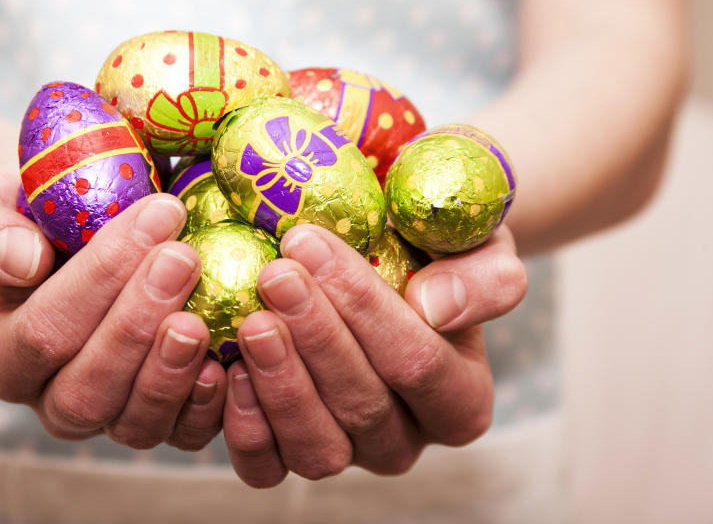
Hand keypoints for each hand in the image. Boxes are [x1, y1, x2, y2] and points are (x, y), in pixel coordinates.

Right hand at [0, 164, 226, 450]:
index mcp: (5, 356)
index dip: (101, 278)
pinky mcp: (164, 421)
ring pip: (134, 423)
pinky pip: (184, 434)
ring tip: (202, 316)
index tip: (157, 213)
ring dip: (171, 371)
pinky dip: (209, 406)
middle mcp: (52, 400)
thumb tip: (22, 261)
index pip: (44, 332)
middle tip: (183, 258)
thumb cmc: (31, 216)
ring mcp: (111, 416)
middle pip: (87, 389)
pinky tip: (227, 361)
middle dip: (138, 324)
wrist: (80, 229)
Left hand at [222, 224, 526, 486]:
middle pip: (363, 405)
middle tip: (275, 274)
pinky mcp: (292, 457)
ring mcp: (349, 453)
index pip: (418, 363)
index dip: (364, 307)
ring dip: (281, 383)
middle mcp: (408, 438)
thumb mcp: (479, 246)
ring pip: (318, 447)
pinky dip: (245, 427)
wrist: (386, 263)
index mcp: (462, 398)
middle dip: (315, 335)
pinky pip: (267, 467)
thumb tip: (436, 307)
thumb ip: (482, 277)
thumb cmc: (433, 251)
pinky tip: (230, 368)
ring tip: (253, 320)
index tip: (311, 244)